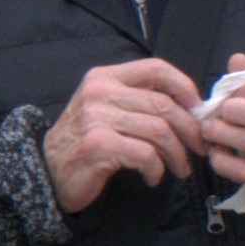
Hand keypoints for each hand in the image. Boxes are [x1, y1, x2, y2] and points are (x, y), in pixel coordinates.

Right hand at [43, 57, 205, 211]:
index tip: (198, 110)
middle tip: (198, 149)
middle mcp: (99, 92)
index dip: (185, 87)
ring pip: (159, 130)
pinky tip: (153, 177)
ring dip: (177, 154)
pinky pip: (145, 154)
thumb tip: (192, 108)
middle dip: (190, 130)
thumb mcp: (106, 108)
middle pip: (164, 104)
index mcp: (104, 77)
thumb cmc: (84, 141)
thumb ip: (139, 100)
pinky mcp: (98, 145)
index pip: (156, 68)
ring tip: (179, 168)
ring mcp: (96, 118)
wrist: (46, 170)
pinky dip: (156, 169)